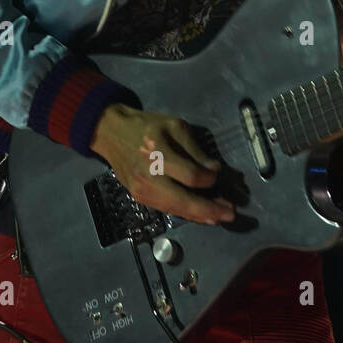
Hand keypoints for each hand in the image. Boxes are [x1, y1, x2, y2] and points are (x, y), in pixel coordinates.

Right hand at [90, 103, 234, 225]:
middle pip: (183, 200)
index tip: (218, 173)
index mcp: (158, 153)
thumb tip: (214, 170)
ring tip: (219, 217)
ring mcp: (142, 190)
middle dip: (209, 209)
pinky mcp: (139, 197)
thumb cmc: (146, 126)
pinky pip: (165, 209)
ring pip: (175, 209)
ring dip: (199, 216)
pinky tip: (199, 215)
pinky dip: (185, 213)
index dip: (209, 178)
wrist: (111, 133)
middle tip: (230, 213)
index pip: (190, 175)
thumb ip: (195, 149)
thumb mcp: (175, 126)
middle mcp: (149, 176)